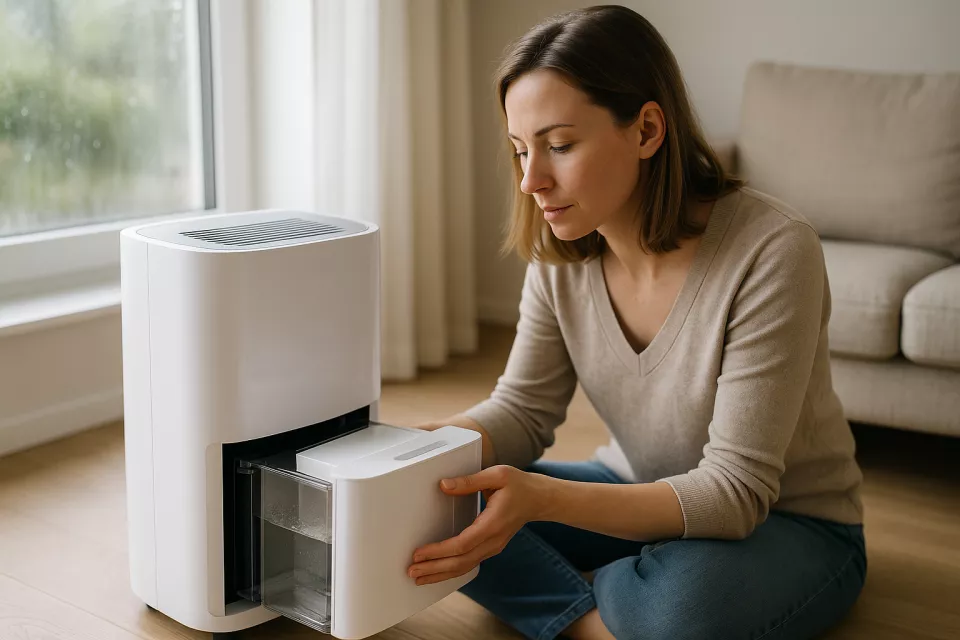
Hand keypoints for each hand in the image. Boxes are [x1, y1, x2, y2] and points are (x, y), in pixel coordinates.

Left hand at [407, 465, 554, 585]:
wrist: (540, 500)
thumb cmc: (519, 485)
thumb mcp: (496, 475)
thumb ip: (469, 481)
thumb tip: (444, 485)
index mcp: (492, 524)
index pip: (462, 544)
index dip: (439, 551)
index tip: (419, 553)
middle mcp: (493, 541)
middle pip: (460, 562)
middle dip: (434, 569)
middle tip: (411, 572)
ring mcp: (493, 547)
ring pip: (464, 567)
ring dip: (440, 573)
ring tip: (418, 577)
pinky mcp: (490, 548)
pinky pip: (469, 563)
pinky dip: (451, 570)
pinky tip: (437, 573)